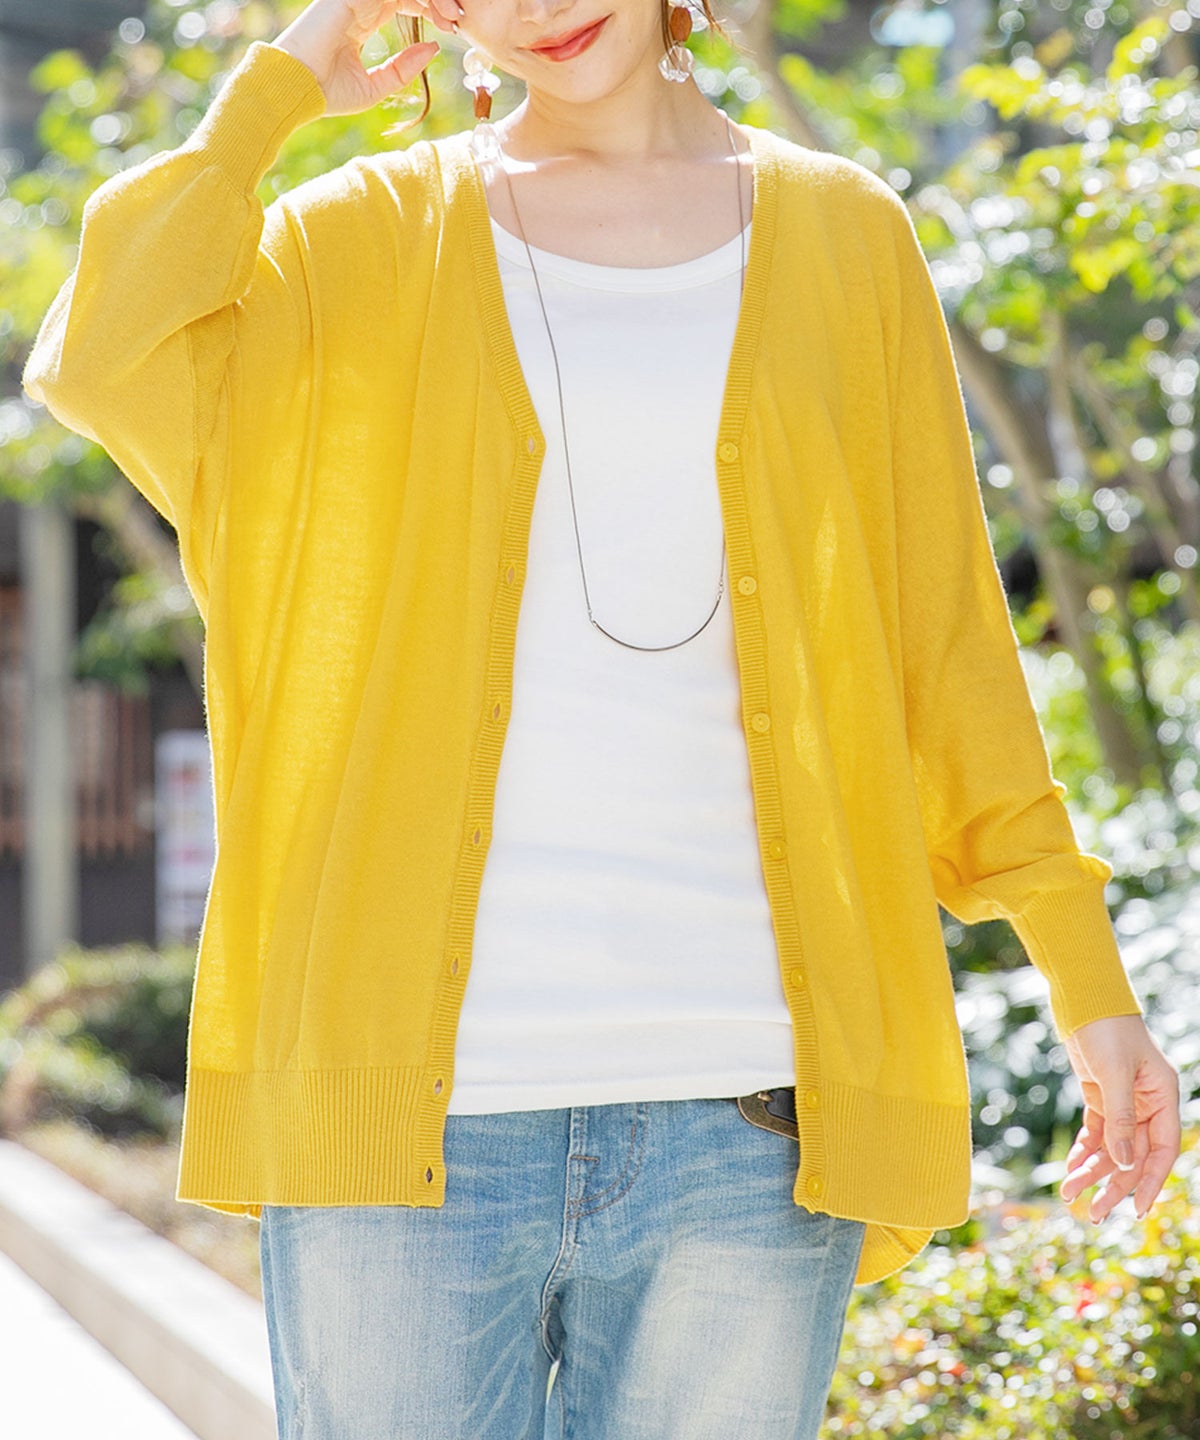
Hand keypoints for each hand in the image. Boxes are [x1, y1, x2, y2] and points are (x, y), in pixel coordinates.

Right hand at [273, 0, 458, 116]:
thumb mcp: (375, 86)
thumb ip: (403, 68)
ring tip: (450, 16)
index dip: (431, 8)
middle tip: (457, 18)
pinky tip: (434, 10)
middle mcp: (360, 2)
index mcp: (363, 18)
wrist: (296, 89)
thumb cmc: (327, 93)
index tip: (453, 28)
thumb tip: (433, 49)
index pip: (405, 0)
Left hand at [1059, 1014, 1180, 1222]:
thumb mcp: (1113, 1074)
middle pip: (1134, 1155)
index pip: (1163, 1149)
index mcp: (1164, 1097)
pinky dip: (1084, 1150)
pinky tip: (1070, 1168)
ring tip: (1069, 1193)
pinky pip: (1096, 1132)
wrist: (1083, 998)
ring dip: (1092, 1171)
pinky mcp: (1100, 1096)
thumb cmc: (1106, 1029)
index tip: (1138, 1209)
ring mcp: (1124, 1101)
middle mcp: (1147, 1103)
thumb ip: (1121, 1118)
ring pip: (1112, 1147)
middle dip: (1113, 1185)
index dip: (1152, 1181)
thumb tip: (1126, 1162)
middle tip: (1093, 1213)